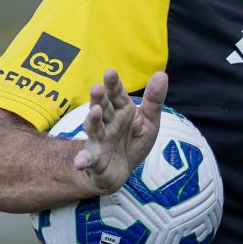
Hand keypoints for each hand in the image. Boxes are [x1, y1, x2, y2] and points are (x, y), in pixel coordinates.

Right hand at [73, 68, 168, 193]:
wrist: (119, 171)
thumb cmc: (133, 142)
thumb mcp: (149, 121)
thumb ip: (154, 100)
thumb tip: (162, 74)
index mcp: (121, 110)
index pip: (117, 94)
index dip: (114, 85)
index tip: (110, 72)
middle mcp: (108, 122)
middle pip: (103, 107)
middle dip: (100, 98)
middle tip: (97, 87)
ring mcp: (99, 140)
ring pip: (94, 128)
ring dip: (93, 120)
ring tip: (94, 111)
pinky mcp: (94, 160)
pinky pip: (88, 159)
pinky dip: (83, 160)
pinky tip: (80, 162)